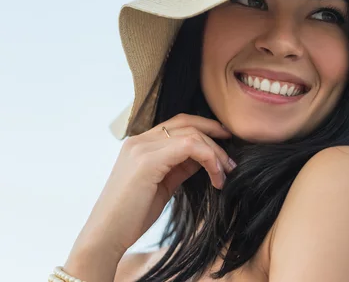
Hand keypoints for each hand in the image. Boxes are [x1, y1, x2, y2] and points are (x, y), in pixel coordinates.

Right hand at [68, 113, 234, 261]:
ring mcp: (142, 147)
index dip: (205, 128)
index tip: (225, 142)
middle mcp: (139, 140)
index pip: (178, 123)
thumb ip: (179, 167)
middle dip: (215, 135)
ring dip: (216, 153)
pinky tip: (216, 177)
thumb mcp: (162, 185)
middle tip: (232, 159)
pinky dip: (209, 159)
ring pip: (192, 135)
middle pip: (187, 123)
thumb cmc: (132, 215)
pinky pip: (190, 147)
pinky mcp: (148, 159)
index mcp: (140, 144)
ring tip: (225, 174)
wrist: (105, 235)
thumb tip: (203, 157)